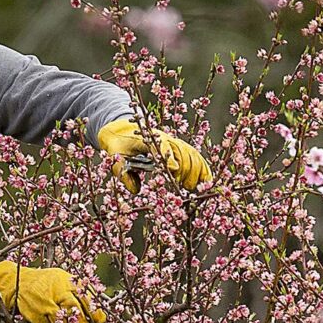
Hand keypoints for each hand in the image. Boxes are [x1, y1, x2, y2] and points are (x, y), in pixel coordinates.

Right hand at [0, 260, 104, 322]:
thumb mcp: (64, 279)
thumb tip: (100, 312)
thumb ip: (80, 292)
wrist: (18, 281)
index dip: (94, 312)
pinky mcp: (33, 314)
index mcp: (65, 282)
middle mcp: (55, 292)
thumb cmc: (46, 282)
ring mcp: (43, 304)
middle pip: (74, 312)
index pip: (84, 298)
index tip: (99, 320)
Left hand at [96, 117, 211, 190]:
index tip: (174, 172)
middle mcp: (163, 139)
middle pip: (181, 152)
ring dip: (195, 170)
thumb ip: (123, 173)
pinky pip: (195, 156)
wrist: (120, 131)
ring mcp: (172, 142)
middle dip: (185, 170)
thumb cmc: (117, 146)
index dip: (170, 159)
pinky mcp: (177, 148)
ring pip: (191, 154)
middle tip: (183, 187)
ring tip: (193, 187)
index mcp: (148, 138)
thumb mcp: (115, 159)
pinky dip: (203, 167)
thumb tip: (137, 191)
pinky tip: (208, 180)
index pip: (163, 147)